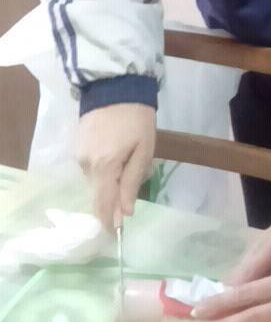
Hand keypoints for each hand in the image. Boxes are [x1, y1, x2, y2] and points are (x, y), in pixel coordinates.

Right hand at [76, 103, 155, 231]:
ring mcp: (79, 155)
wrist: (115, 86)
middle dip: (113, 200)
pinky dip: (103, 168)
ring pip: (95, 181)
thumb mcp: (144, 150)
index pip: (103, 204)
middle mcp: (86, 165)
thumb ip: (132, 182)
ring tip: (129, 162)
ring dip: (110, 181)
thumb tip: (125, 213)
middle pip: (98, 195)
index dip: (109, 222)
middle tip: (131, 190)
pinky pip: (90, 167)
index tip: (116, 234)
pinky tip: (117, 154)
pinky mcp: (77, 146)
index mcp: (104, 167)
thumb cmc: (137, 118)